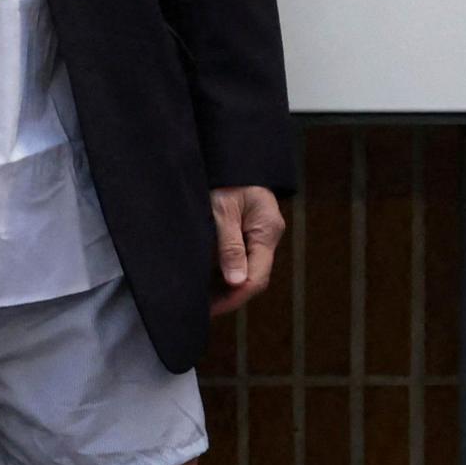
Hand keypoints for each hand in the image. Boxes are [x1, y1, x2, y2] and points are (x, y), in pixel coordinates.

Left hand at [209, 185, 285, 317]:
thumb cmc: (225, 177)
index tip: (210, 309)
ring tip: (199, 297)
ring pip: (246, 269)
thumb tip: (235, 281)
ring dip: (224, 285)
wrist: (230, 155)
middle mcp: (267, 235)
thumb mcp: (222, 210)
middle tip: (200, 307)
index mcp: (267, 231)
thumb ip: (229, 246)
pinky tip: (205, 278)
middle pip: (253, 276)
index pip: (257, 277)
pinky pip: (240, 258)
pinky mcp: (248, 231)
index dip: (235, 297)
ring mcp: (259, 234)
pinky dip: (223, 271)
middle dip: (229, 295)